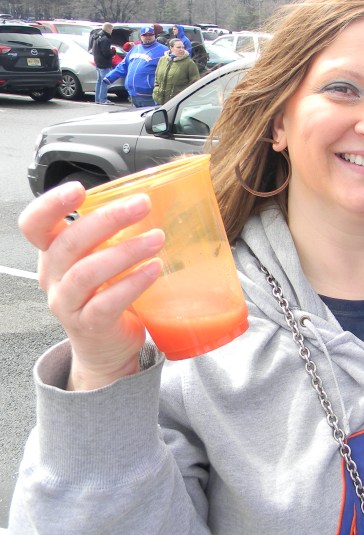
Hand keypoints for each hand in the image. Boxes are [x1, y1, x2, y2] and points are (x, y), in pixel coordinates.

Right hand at [18, 182, 165, 390]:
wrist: (106, 346)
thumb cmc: (106, 293)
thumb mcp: (101, 258)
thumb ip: (112, 233)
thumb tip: (146, 198)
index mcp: (53, 253)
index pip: (35, 225)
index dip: (50, 205)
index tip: (79, 189)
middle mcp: (54, 276)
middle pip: (69, 243)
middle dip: (107, 219)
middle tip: (142, 204)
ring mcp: (67, 303)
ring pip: (87, 273)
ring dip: (125, 251)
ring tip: (157, 238)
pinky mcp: (89, 325)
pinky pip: (107, 303)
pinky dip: (132, 283)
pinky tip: (154, 269)